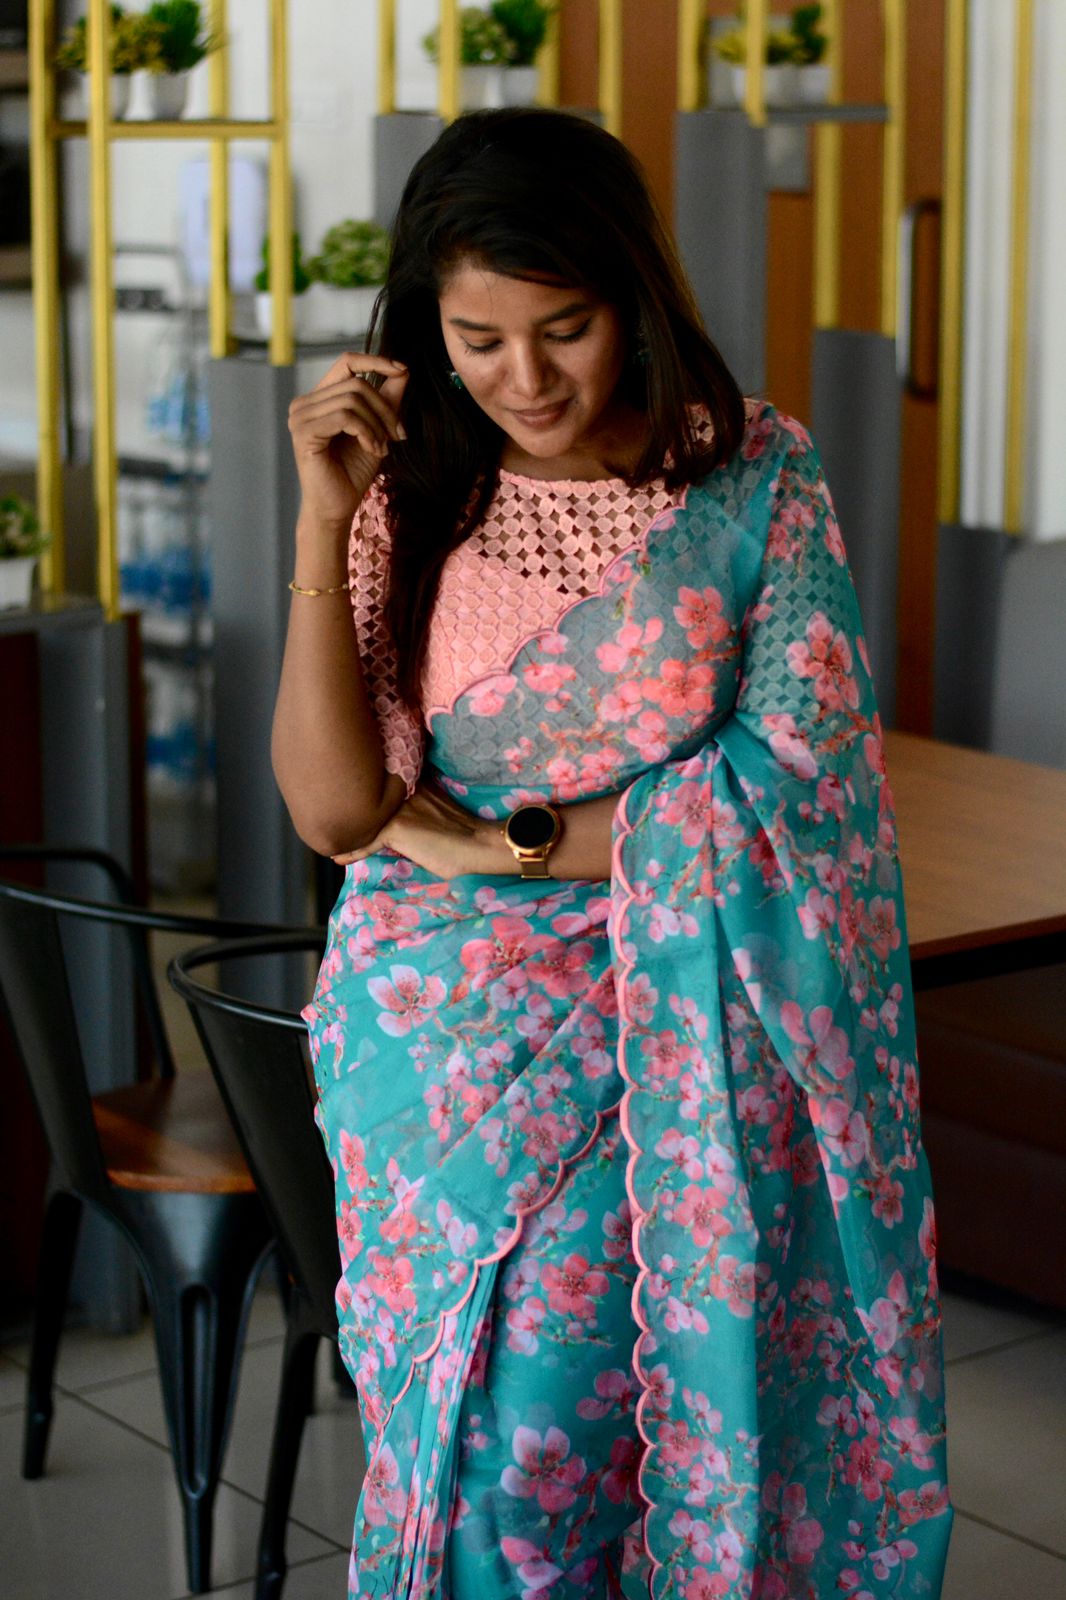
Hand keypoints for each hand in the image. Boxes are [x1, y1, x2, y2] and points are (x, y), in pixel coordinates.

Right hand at [287, 352, 408, 531]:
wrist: (337, 508)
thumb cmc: (353, 472)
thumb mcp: (376, 429)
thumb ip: (386, 400)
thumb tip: (402, 369)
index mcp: (319, 399)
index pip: (347, 362)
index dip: (376, 361)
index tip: (402, 370)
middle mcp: (305, 404)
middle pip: (356, 384)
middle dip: (385, 409)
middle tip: (397, 435)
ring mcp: (300, 417)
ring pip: (352, 399)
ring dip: (377, 424)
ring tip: (382, 447)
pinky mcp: (304, 433)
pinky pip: (345, 417)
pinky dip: (366, 432)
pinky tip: (373, 450)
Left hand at [330, 779, 513, 879]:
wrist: (480, 845)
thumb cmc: (464, 835)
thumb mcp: (437, 814)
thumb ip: (416, 811)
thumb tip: (395, 826)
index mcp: (414, 783)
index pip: (379, 786)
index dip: (361, 795)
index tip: (341, 799)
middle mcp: (403, 791)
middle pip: (365, 798)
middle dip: (347, 810)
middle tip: (325, 818)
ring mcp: (398, 808)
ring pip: (361, 818)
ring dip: (345, 831)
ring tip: (327, 840)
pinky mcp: (396, 828)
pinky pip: (366, 842)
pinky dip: (352, 852)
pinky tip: (339, 858)